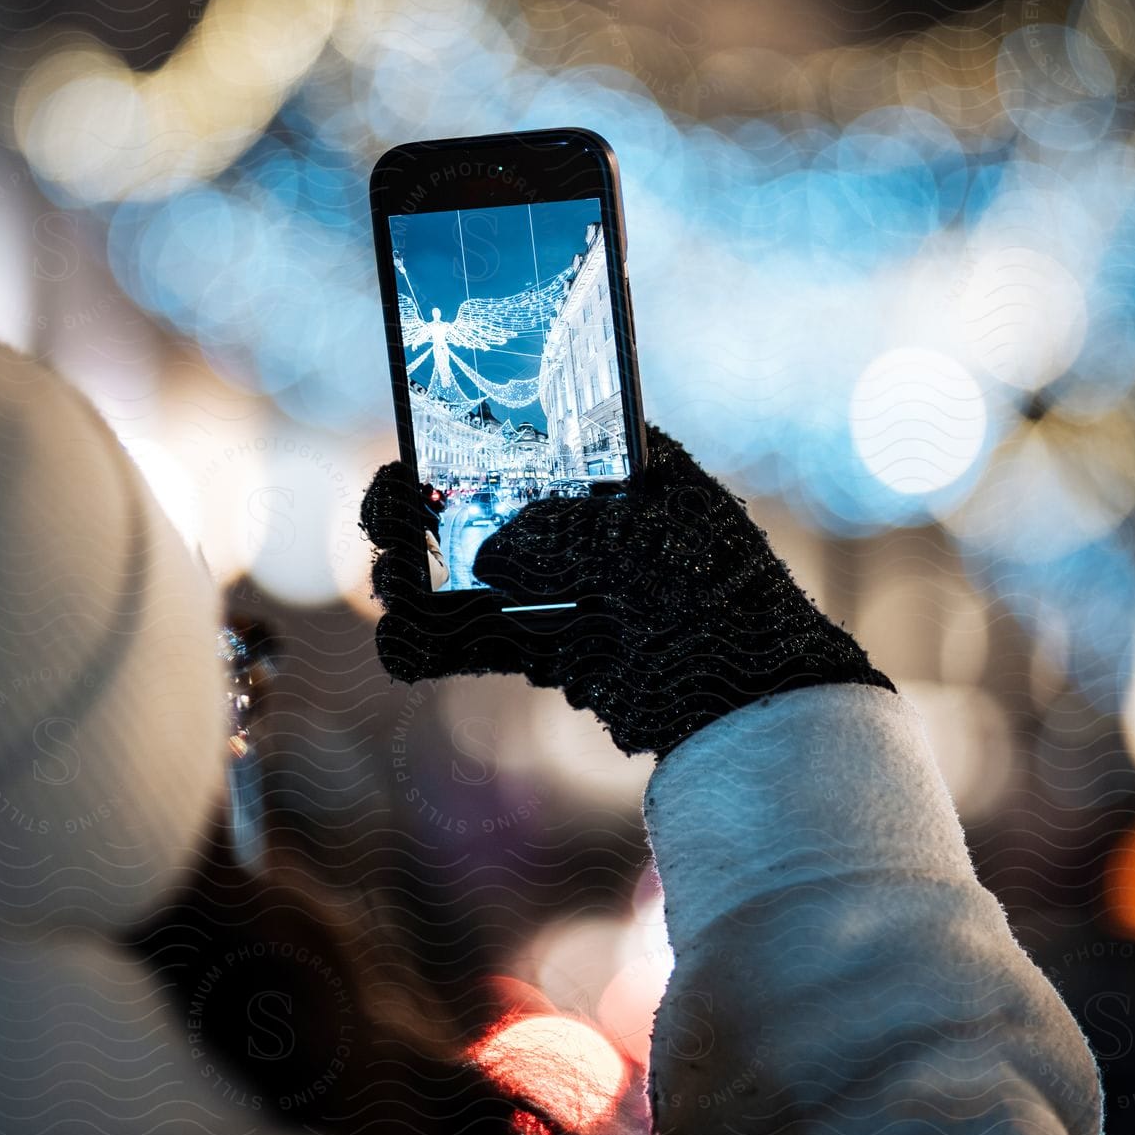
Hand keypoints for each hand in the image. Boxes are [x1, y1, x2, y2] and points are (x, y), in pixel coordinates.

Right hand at [359, 426, 892, 758]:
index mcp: (628, 471)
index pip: (538, 431)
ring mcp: (570, 588)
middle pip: (489, 500)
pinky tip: (402, 643)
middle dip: (429, 506)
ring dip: (422, 573)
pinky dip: (439, 642)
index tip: (426, 438)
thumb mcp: (643, 542)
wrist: (747, 704)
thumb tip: (484, 554)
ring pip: (475, 570)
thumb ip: (560, 532)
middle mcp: (591, 524)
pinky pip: (484, 638)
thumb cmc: (715, 598)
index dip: (477, 431)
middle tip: (387, 516)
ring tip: (389, 581)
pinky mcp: (556, 649)